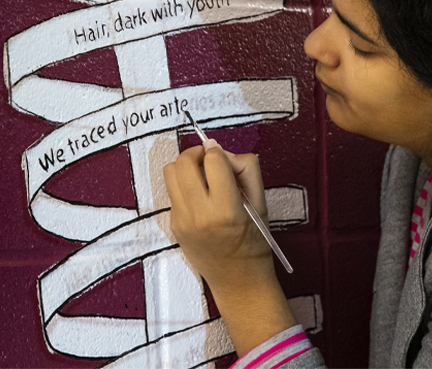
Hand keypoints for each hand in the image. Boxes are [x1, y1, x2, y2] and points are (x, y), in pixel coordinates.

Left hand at [163, 144, 295, 355]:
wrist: (238, 281)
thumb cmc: (255, 242)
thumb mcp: (261, 202)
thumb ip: (246, 169)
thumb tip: (220, 151)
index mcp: (226, 208)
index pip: (213, 160)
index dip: (220, 153)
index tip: (227, 161)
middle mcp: (199, 214)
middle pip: (183, 162)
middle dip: (197, 154)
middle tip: (210, 161)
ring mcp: (182, 221)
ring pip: (170, 173)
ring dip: (186, 167)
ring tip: (202, 177)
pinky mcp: (173, 226)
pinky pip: (172, 193)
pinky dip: (185, 187)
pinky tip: (200, 199)